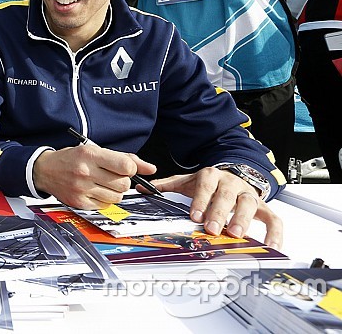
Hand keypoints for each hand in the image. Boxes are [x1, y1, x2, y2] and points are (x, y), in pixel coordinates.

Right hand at [33, 144, 156, 208]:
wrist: (45, 170)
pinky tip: (94, 190)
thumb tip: (150, 168)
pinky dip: (104, 199)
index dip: (130, 169)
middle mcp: (85, 172)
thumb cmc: (71, 158)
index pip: (126, 166)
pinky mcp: (79, 203)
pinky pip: (105, 205)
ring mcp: (82, 190)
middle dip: (123, 181)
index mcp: (90, 155)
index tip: (124, 168)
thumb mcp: (94, 150)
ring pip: (117, 197)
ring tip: (103, 183)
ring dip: (115, 191)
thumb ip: (124, 158)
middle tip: (112, 176)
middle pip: (124, 184)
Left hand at [152, 167, 283, 248]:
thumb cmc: (210, 182)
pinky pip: (273, 218)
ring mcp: (249, 194)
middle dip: (220, 212)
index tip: (195, 215)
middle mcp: (232, 183)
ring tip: (237, 234)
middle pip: (227, 195)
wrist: (236, 173)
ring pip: (250, 204)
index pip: (206, 184)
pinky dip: (274, 232)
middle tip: (212, 228)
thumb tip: (143, 189)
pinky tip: (271, 246)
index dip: (201, 199)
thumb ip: (167, 185)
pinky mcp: (264, 206)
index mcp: (212, 176)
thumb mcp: (188, 181)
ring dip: (244, 220)